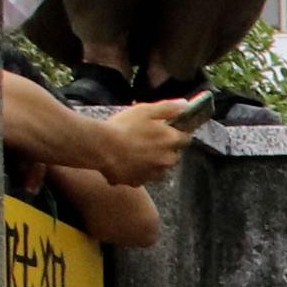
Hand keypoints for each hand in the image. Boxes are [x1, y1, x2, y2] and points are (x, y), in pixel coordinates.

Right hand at [86, 95, 205, 186]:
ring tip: (135, 151)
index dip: (176, 133)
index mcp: (170, 141)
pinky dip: (137, 171)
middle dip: (165, 149)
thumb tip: (185, 105)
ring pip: (159, 168)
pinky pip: (142, 177)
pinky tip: (126, 162)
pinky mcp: (138, 182)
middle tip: (147, 140)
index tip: (167, 130)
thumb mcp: (146, 110)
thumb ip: (168, 108)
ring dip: (152, 162)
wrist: (101, 147)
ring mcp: (153, 173)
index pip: (185, 138)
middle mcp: (166, 160)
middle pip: (173, 155)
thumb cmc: (123, 126)